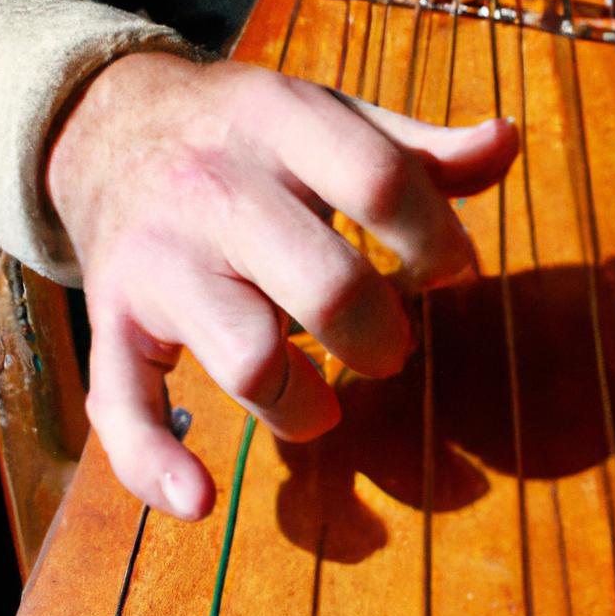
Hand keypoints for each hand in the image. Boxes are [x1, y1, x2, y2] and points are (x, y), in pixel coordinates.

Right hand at [47, 52, 518, 518]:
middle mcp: (216, 190)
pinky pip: (122, 404)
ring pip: (247, 358)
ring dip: (306, 406)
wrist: (107, 126)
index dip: (440, 241)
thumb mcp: (331, 116)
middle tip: (394, 347)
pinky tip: (200, 499)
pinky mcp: (111, 319)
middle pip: (328, 286)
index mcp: (282, 124)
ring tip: (329, 404)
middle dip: (384, 337)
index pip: (383, 183)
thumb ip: (420, 145)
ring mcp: (159, 260)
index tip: (454, 273)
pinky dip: (155, 464)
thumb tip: (507, 141)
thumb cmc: (248, 133)